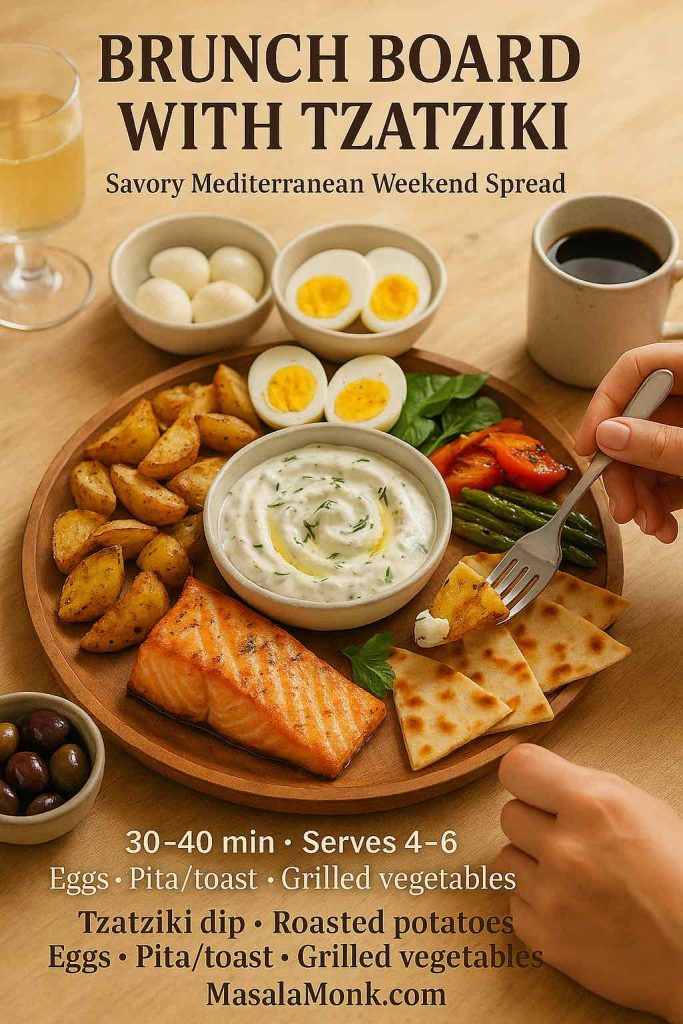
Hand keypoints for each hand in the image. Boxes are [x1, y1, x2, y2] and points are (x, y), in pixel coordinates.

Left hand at [494, 743, 682, 1020]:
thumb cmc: (680, 874)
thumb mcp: (643, 809)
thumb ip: (585, 789)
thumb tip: (542, 782)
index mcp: (592, 804)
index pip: (516, 768)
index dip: (527, 778)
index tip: (536, 789)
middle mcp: (565, 847)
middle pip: (510, 815)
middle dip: (535, 824)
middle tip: (569, 840)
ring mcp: (553, 895)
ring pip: (507, 859)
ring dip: (533, 865)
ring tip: (573, 878)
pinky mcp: (546, 938)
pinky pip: (515, 904)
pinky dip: (537, 905)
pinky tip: (571, 908)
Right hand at [575, 343, 682, 542]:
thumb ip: (662, 442)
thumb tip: (607, 436)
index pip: (635, 368)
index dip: (605, 404)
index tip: (588, 447)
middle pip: (635, 421)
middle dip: (624, 472)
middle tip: (622, 508)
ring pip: (648, 454)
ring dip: (641, 497)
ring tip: (651, 527)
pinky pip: (668, 474)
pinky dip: (660, 503)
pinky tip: (664, 526)